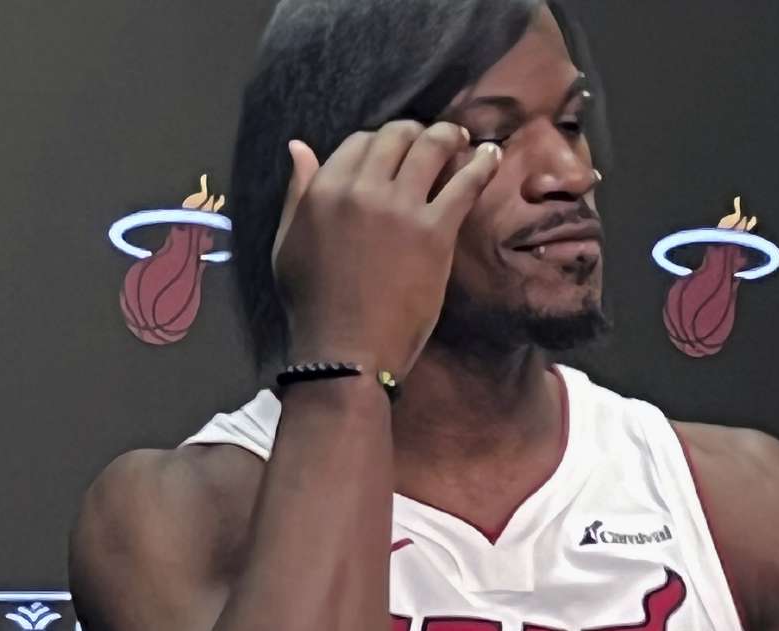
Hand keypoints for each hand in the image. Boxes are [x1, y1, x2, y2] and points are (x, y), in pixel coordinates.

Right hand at [272, 121, 501, 378]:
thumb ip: (298, 193)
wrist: (347, 350)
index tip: (395, 154)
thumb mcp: (288, 244)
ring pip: (431, 147)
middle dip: (416, 133)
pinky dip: (481, 164)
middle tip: (432, 141)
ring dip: (450, 137)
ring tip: (463, 139)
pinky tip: (491, 156)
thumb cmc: (313, 305)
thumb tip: (299, 148)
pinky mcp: (434, 231)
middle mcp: (361, 189)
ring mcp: (400, 208)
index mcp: (324, 190)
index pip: (359, 141)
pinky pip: (465, 183)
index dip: (380, 142)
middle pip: (396, 136)